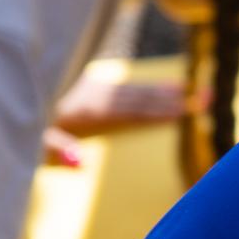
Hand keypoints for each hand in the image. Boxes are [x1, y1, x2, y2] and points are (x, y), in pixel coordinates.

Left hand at [52, 76, 197, 137]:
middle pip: (137, 99)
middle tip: (196, 104)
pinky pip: (131, 82)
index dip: (154, 114)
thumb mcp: (49, 147)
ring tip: (190, 92)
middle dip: (168, 101)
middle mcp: (95, 94)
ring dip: (164, 91)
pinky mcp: (101, 78)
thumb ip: (61, 151)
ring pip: (136, 89)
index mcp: (85, 111)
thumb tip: (79, 161)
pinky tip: (173, 84)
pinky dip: (154, 84)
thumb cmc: (53, 139)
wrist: (42, 111)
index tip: (178, 116)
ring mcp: (99, 84)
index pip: (127, 113)